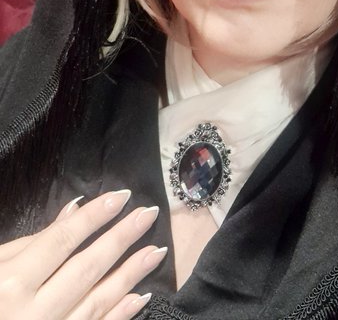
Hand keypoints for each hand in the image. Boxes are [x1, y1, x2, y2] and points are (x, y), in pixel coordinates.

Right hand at [0, 190, 166, 318]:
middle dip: (121, 238)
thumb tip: (74, 210)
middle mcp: (32, 312)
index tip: (122, 196)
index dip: (94, 217)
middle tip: (148, 213)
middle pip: (86, 267)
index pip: (62, 240)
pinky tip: (140, 295)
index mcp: (12, 283)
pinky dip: (120, 314)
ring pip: (97, 301)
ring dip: (130, 274)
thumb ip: (34, 242)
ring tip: (156, 250)